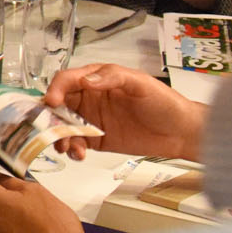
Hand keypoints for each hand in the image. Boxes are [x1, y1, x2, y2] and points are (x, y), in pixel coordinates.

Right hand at [42, 63, 204, 160]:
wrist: (182, 133)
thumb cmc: (165, 103)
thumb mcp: (141, 83)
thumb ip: (112, 78)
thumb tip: (86, 81)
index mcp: (97, 79)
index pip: (67, 80)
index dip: (56, 89)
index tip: (52, 102)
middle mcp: (89, 98)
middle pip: (58, 105)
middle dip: (50, 117)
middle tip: (51, 130)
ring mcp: (90, 120)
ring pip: (61, 126)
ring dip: (58, 136)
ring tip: (68, 147)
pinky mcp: (95, 140)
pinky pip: (74, 144)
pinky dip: (71, 150)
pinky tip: (79, 154)